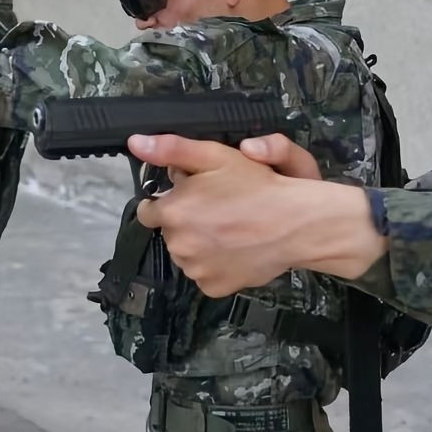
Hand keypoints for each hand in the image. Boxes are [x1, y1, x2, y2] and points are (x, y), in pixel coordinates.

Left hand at [133, 134, 382, 293]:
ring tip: (230, 229)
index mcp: (172, 212)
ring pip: (186, 254)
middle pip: (170, 232)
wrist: (296, 223)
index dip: (171, 200)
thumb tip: (135, 143)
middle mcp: (177, 245)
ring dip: (199, 243)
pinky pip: (205, 274)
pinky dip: (215, 265)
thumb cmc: (257, 185)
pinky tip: (236, 250)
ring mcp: (196, 270)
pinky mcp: (214, 288)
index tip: (193, 196)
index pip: (148, 211)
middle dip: (187, 220)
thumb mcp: (215, 155)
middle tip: (219, 208)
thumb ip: (171, 149)